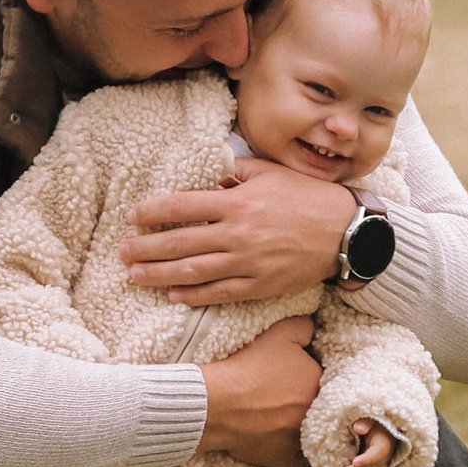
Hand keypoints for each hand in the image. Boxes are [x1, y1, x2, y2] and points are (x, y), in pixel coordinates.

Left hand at [125, 164, 355, 305]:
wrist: (346, 233)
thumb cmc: (307, 197)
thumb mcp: (270, 172)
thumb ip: (235, 171)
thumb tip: (208, 172)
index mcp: (237, 202)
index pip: (182, 206)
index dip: (152, 212)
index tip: (132, 216)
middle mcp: (237, 235)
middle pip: (180, 243)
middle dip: (146, 247)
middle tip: (121, 251)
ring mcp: (248, 264)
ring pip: (192, 272)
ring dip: (159, 275)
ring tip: (135, 275)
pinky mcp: (259, 286)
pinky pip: (218, 293)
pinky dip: (192, 295)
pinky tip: (172, 295)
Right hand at [195, 316, 321, 466]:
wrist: (216, 406)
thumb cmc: (247, 367)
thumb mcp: (280, 331)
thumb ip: (306, 325)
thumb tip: (314, 329)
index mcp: (321, 383)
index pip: (328, 376)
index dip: (311, 372)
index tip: (295, 372)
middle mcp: (320, 415)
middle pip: (320, 403)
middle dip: (308, 397)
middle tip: (286, 391)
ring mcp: (306, 441)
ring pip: (314, 430)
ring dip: (303, 422)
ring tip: (281, 413)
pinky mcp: (290, 461)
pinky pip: (299, 454)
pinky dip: (291, 444)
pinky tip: (277, 432)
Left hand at [331, 418, 398, 466]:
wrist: (382, 427)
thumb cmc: (373, 421)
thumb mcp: (371, 418)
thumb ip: (366, 422)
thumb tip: (358, 428)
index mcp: (385, 442)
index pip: (378, 453)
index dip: (367, 459)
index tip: (355, 462)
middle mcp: (386, 456)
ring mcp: (383, 464)